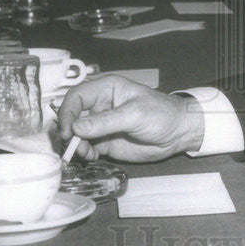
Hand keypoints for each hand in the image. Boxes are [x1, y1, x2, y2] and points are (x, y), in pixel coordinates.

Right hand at [56, 75, 204, 162]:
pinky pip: (86, 147)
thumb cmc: (161, 114)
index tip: (67, 131)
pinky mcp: (104, 141)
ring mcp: (101, 124)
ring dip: (75, 145)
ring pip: (76, 134)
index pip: (76, 96)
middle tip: (72, 147)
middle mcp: (100, 105)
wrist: (178, 133)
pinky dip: (84, 153)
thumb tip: (75, 128)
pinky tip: (93, 156)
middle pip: (71, 116)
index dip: (66, 112)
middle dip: (67, 132)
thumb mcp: (134, 115)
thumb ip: (105, 122)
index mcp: (106, 89)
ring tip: (86, 153)